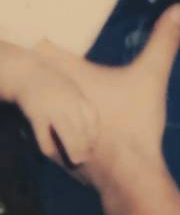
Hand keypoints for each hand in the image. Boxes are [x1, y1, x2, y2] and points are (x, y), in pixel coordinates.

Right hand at [11, 49, 97, 165]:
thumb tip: (92, 128)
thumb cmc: (55, 84)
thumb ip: (82, 106)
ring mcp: (53, 109)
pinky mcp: (37, 115)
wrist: (30, 73)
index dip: (94, 135)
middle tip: (86, 159)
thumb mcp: (73, 91)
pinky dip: (50, 147)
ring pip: (67, 133)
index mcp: (79, 96)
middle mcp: (69, 102)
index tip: (94, 146)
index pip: (92, 118)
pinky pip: (45, 135)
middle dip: (86, 145)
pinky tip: (54, 154)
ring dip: (73, 149)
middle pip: (82, 127)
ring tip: (76, 161)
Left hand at [32, 5, 179, 197]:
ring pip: (49, 97)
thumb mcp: (152, 75)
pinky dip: (64, 110)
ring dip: (60, 86)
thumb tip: (178, 8)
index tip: (65, 24)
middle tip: (75, 44)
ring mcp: (55, 123)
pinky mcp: (62, 144)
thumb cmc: (133, 119)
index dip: (52, 34)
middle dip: (57, 59)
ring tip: (78, 74)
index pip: (45, 47)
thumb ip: (163, 41)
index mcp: (72, 75)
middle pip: (45, 71)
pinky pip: (54, 119)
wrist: (126, 171)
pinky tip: (85, 108)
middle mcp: (57, 96)